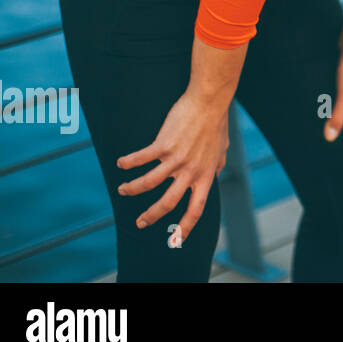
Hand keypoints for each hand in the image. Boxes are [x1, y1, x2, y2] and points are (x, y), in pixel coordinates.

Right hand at [116, 90, 230, 247]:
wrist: (209, 101)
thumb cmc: (216, 123)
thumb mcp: (222, 148)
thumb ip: (217, 163)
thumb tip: (216, 172)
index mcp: (205, 175)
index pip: (196, 209)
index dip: (185, 227)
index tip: (176, 239)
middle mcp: (191, 171)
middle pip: (167, 203)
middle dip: (150, 216)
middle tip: (139, 223)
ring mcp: (176, 159)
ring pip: (148, 184)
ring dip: (132, 189)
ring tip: (123, 190)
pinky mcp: (163, 145)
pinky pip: (140, 159)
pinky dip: (128, 163)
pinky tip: (121, 164)